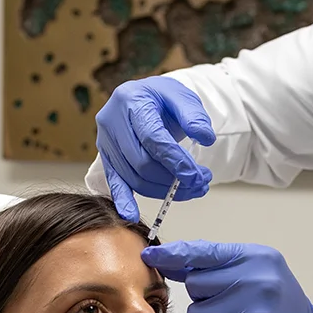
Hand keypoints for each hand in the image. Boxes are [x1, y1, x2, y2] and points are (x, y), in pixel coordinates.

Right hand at [95, 76, 216, 221]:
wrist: (144, 100)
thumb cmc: (163, 99)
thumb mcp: (182, 97)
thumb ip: (194, 116)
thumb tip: (206, 138)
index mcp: (131, 100)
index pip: (153, 139)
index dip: (176, 161)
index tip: (197, 175)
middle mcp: (112, 121)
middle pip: (142, 162)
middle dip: (173, 178)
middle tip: (201, 182)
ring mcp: (106, 142)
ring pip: (134, 177)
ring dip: (164, 190)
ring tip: (191, 189)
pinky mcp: (107, 159)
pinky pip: (115, 183)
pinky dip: (124, 200)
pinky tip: (131, 215)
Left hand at [142, 240, 312, 312]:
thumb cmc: (277, 303)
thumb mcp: (255, 271)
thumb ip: (215, 265)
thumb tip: (169, 261)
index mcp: (257, 258)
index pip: (203, 253)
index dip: (173, 255)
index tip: (150, 255)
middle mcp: (257, 282)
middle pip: (196, 286)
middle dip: (203, 296)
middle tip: (230, 303)